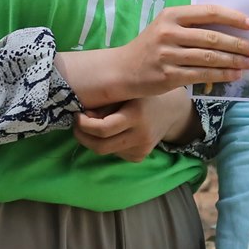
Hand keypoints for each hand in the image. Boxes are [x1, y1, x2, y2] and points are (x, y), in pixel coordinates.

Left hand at [71, 89, 193, 162]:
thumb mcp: (126, 91)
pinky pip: (115, 153)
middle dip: (83, 137)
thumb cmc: (143, 96)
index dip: (84, 125)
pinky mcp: (140, 156)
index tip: (77, 115)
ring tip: (96, 125)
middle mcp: (140, 135)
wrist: (171, 110)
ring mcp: (141, 149)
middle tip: (77, 125)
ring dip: (95, 140)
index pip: (103, 129)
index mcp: (136, 115)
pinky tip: (115, 132)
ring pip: (106, 151)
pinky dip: (109, 144)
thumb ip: (105, 104)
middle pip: (100, 147)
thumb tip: (83, 116)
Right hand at [123, 3, 248, 92]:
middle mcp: (169, 33)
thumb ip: (192, 25)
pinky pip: (202, 75)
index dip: (232, 17)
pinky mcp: (169, 75)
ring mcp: (168, 55)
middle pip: (212, 37)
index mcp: (171, 15)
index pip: (208, 12)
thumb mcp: (166, 27)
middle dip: (237, 44)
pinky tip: (235, 75)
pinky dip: (221, 75)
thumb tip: (230, 30)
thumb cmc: (151, 47)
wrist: (123, 70)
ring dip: (233, 61)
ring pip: (209, 57)